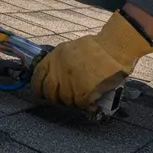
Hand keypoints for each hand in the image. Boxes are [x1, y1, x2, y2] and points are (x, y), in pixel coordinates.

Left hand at [31, 11, 152, 110]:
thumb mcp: (72, 48)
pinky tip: (92, 103)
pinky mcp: (84, 91)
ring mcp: (70, 81)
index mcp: (55, 56)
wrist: (115, 47)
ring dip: (73, 102)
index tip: (40, 93)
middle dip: (55, 98)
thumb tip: (56, 78)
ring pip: (65, 100)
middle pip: (49, 92)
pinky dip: (87, 105)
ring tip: (83, 97)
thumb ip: (61, 62)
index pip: (38, 75)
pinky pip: (80, 104)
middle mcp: (59, 69)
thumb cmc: (98, 46)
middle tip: (64, 99)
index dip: (37, 87)